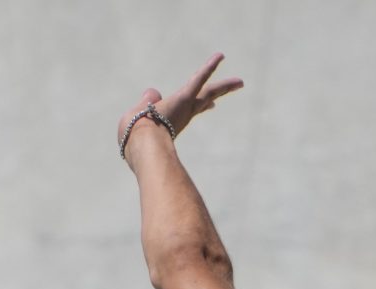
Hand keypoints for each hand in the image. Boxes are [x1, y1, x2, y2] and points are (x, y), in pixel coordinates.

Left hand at [116, 52, 243, 153]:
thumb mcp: (136, 117)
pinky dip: (209, 67)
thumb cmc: (135, 136)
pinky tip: (220, 56)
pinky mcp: (185, 97)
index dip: (202, 106)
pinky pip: (199, 79)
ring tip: (240, 82)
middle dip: (218, 94)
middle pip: (204, 101)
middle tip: (235, 88)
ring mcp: (186, 106)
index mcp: (173, 121)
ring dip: (224, 86)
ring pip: (208, 92)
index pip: (191, 111)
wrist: (142, 144)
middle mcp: (184, 114)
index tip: (211, 105)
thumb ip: (145, 104)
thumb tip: (152, 93)